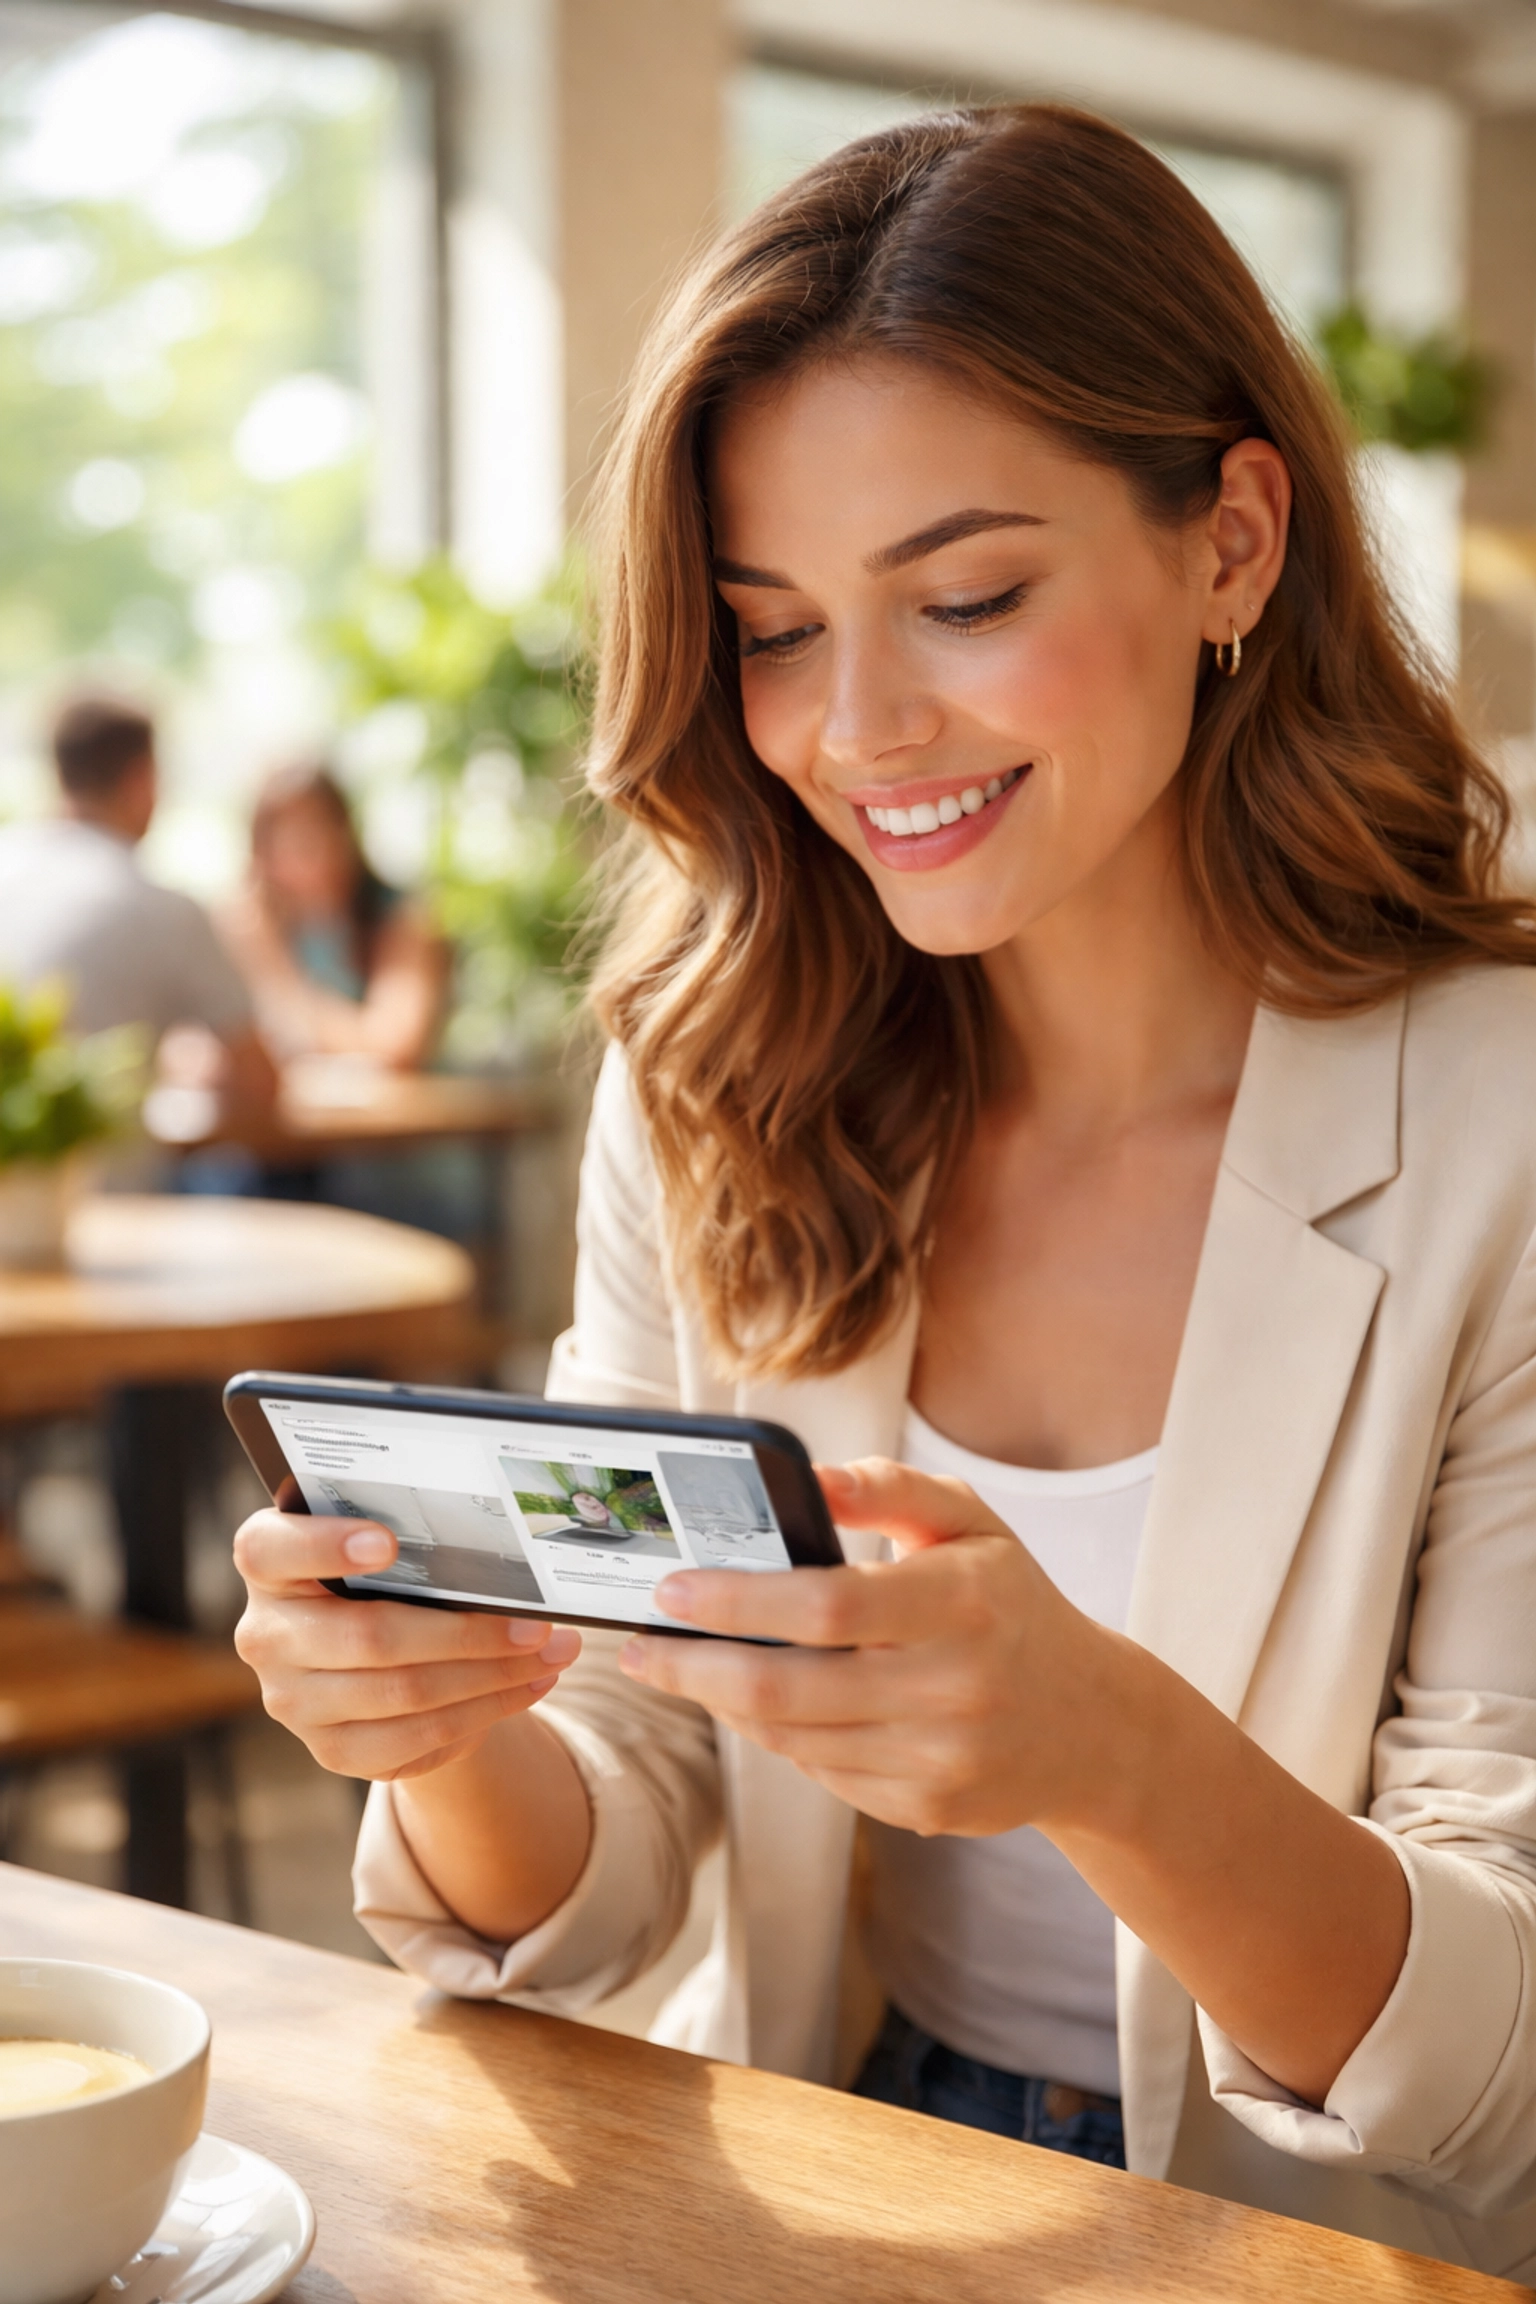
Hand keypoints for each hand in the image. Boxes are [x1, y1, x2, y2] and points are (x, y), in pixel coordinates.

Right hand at [233, 1508, 581, 1782]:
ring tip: (551, 1655)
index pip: (269, 1550)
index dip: (325, 1546)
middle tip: (536, 1624)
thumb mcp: (388, 1553)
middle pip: (368, 1636)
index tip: (388, 1541)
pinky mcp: (330, 1748)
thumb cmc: (385, 1580)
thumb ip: (416, 1547)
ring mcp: (292, 1699)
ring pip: (404, 1693)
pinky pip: (416, 1737)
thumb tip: (508, 1563)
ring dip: (492, 1676)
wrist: (372, 1657)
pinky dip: (484, 1710)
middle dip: (467, 1633)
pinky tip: (528, 1686)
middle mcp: (266, 1634)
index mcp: (268, 1564)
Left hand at [618, 1458, 1123, 1836]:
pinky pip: (821, 1773)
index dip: (736, 1603)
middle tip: (636, 1647)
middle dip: (692, 1667)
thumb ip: (891, 1487)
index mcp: (960, 1602)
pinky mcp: (926, 1808)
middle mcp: (952, 1687)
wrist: (1095, 1726)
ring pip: (792, 1738)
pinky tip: (760, 1705)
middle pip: (788, 1688)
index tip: (669, 1590)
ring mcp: (940, 1759)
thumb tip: (811, 1477)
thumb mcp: (972, 1526)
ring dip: (722, 1703)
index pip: (825, 1606)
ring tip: (682, 1667)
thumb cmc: (1011, 1605)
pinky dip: (779, 1737)